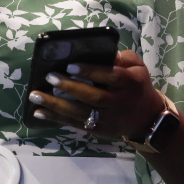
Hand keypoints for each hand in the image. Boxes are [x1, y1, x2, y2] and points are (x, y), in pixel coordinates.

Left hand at [28, 50, 165, 140]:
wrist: (147, 118)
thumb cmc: (137, 85)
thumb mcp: (138, 67)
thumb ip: (123, 58)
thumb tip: (103, 52)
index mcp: (130, 83)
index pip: (110, 76)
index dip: (90, 71)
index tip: (70, 65)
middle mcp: (120, 102)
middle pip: (94, 97)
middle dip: (70, 87)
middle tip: (49, 77)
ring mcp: (110, 119)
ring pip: (81, 113)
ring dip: (56, 105)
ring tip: (35, 96)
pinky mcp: (100, 131)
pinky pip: (76, 124)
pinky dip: (57, 118)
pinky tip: (40, 112)